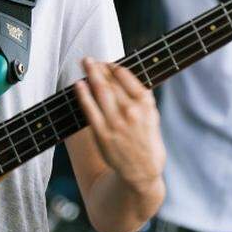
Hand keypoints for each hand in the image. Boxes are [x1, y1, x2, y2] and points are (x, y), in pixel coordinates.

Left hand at [74, 58, 165, 187]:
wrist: (142, 172)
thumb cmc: (147, 142)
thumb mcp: (153, 117)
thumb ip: (141, 98)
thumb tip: (124, 76)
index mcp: (146, 104)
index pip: (126, 77)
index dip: (113, 67)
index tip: (107, 63)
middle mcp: (131, 111)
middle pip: (110, 82)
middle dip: (98, 68)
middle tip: (88, 59)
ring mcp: (116, 122)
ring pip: (99, 92)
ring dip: (90, 75)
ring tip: (84, 64)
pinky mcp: (102, 133)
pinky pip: (89, 109)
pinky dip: (83, 94)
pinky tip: (78, 84)